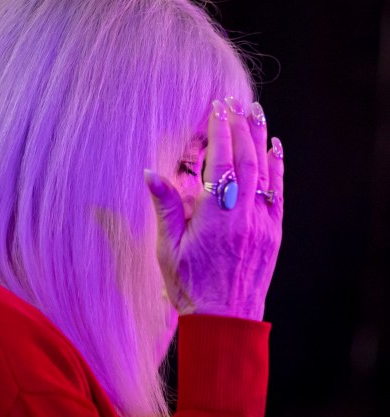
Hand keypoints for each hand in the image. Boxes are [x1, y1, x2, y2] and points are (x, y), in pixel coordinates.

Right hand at [144, 97, 283, 320]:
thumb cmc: (190, 286)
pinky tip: (275, 148)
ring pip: (265, 173)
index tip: (218, 108)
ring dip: (261, 140)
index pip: (221, 163)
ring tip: (256, 113)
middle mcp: (243, 216)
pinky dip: (278, 168)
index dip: (221, 132)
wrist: (224, 321)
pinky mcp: (272, 234)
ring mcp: (262, 224)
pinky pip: (278, 194)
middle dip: (241, 127)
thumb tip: (151, 173)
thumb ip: (165, 207)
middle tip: (236, 102)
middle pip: (247, 161)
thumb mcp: (169, 248)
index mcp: (215, 217)